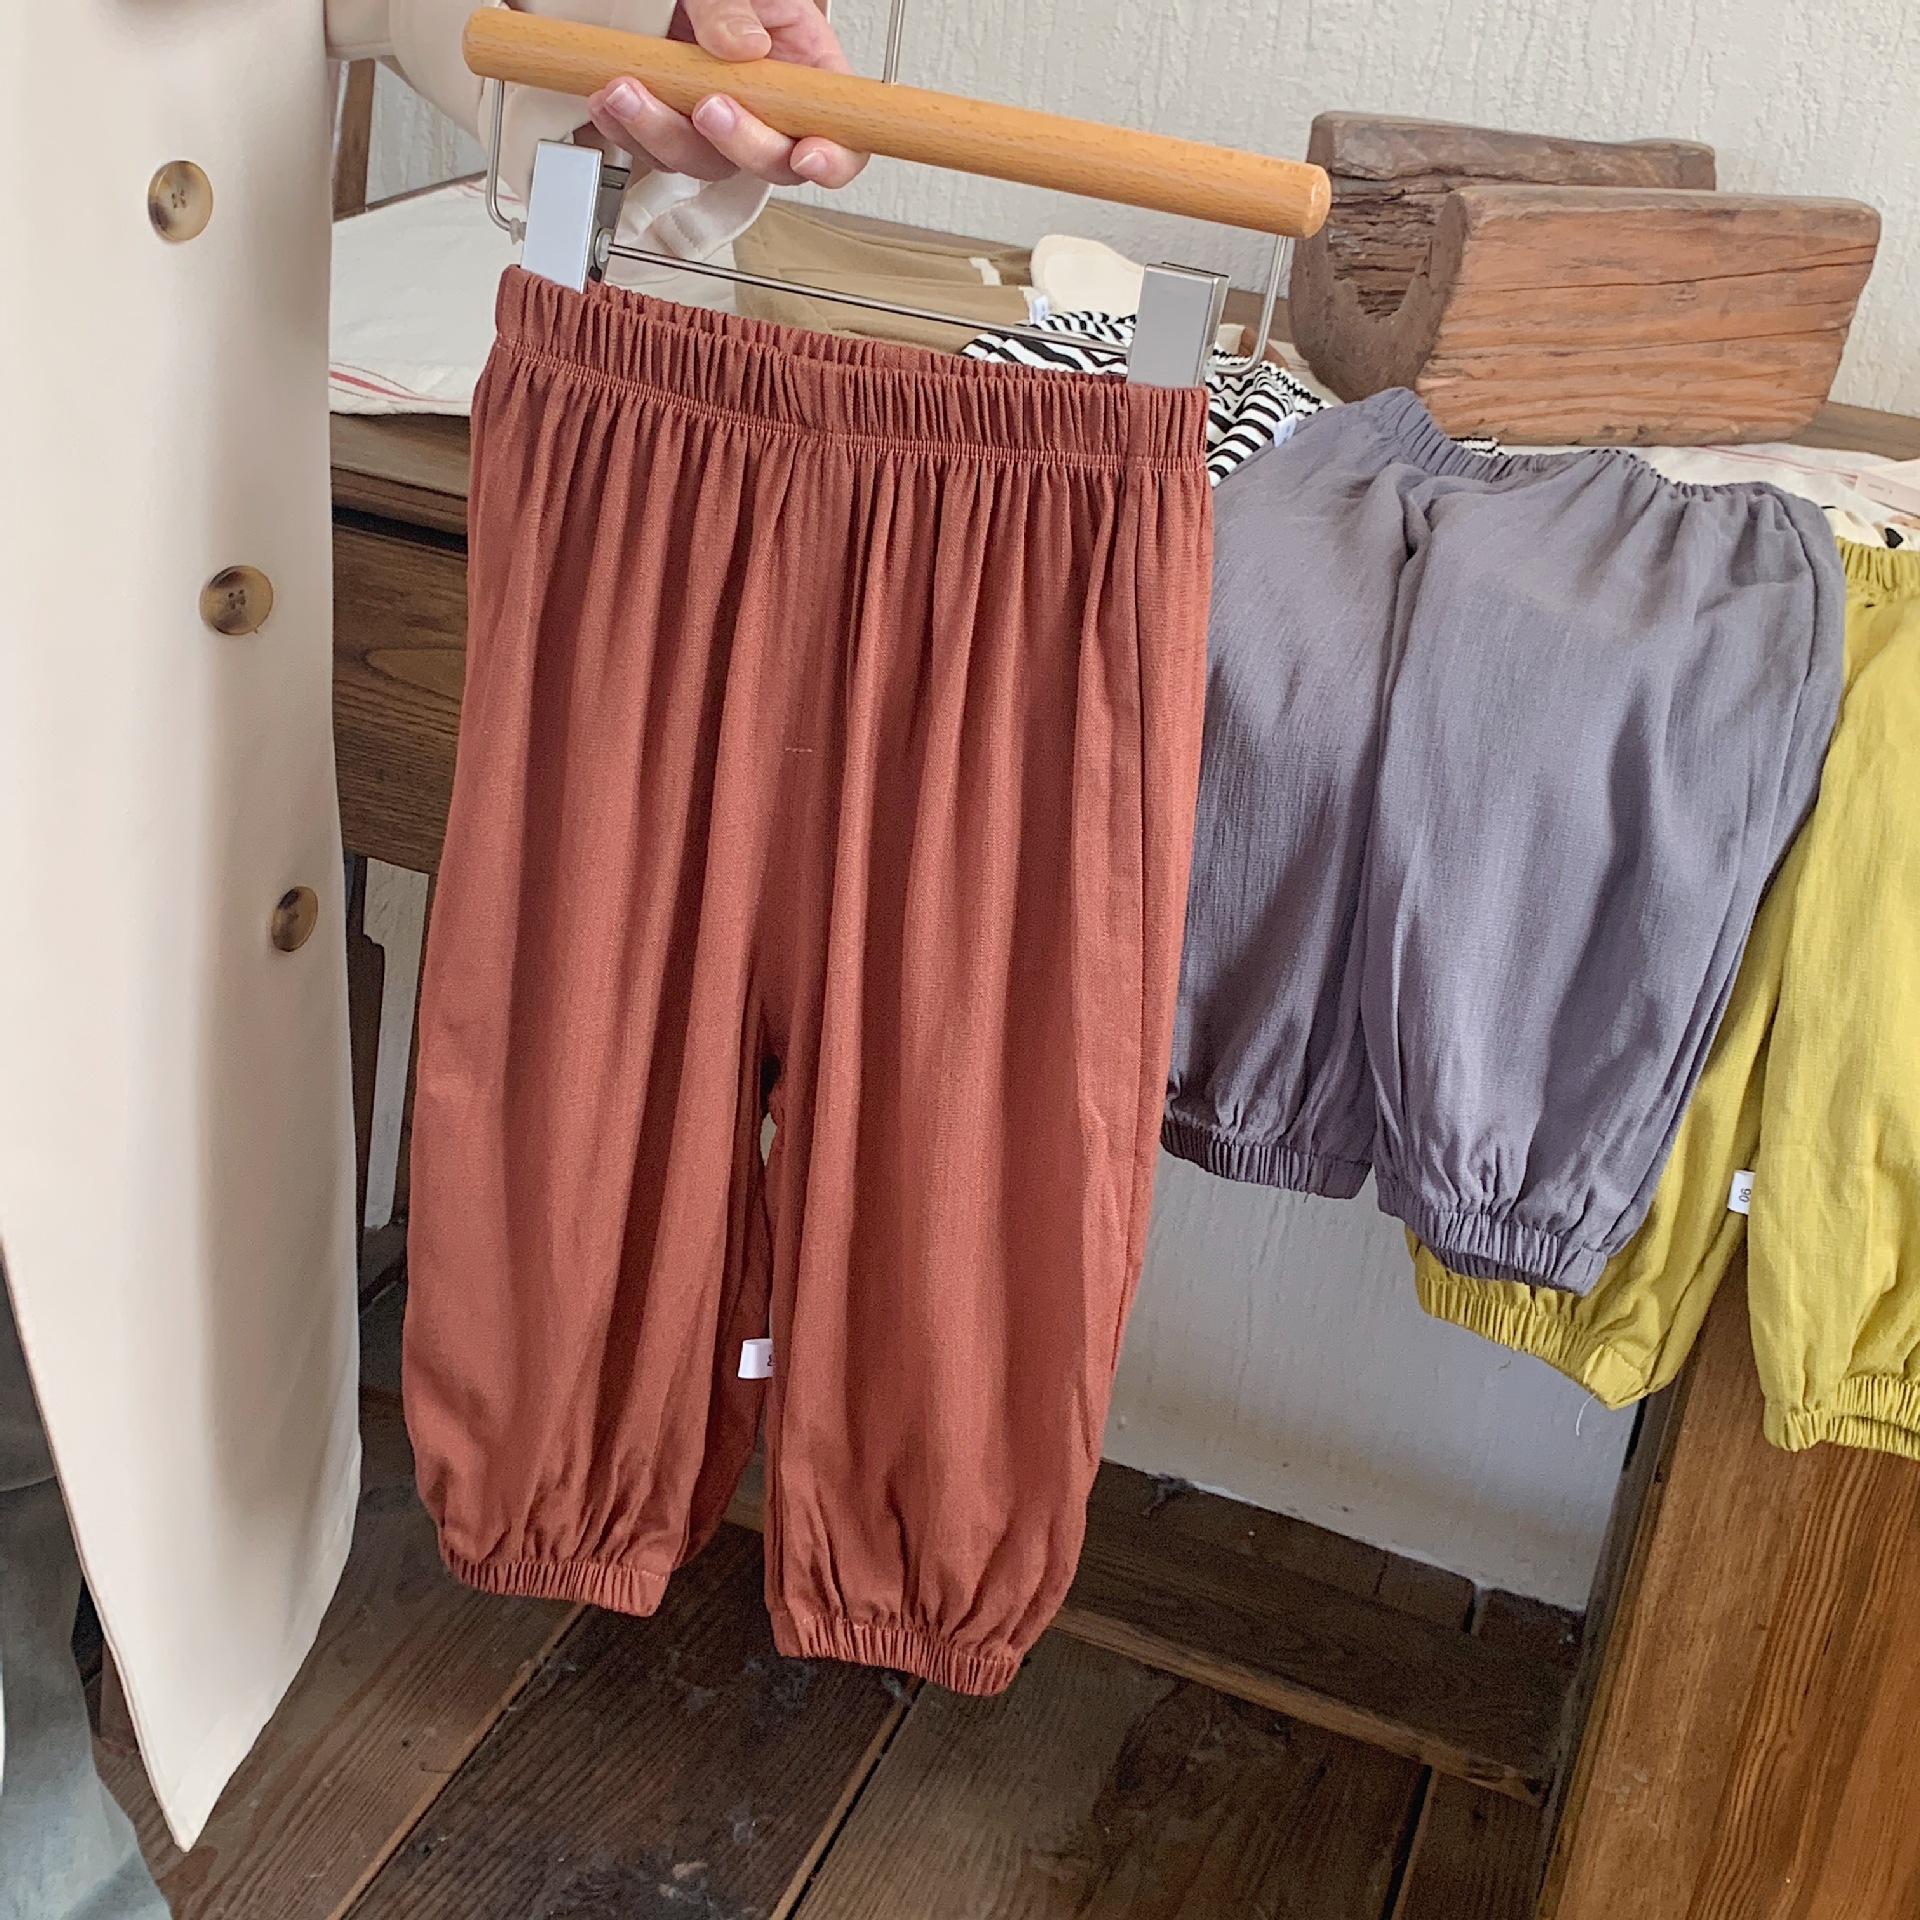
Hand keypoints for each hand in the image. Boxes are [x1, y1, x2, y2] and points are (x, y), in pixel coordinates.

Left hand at [583, 0, 867, 188]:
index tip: (808, 155)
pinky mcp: (673, 121)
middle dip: (737, 144)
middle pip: (770, 162)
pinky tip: (611, 100)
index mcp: (807, 69)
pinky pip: (656, 147)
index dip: (833, 159)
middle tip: (707, 109)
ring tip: (628, 92)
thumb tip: (740, 45)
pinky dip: (630, 128)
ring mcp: (720, 119)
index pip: (843, 136)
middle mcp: (767, 105)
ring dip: (664, 135)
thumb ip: (735, 4)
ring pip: (705, 161)